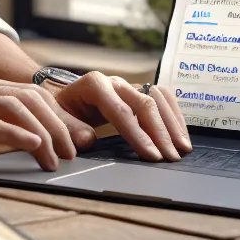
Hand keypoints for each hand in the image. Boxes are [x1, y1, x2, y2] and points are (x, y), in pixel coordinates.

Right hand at [0, 73, 83, 170]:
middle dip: (60, 123)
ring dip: (45, 133)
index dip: (58, 113)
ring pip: (17, 107)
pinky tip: (33, 147)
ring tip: (57, 158)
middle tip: (76, 149)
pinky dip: (17, 134)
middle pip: (31, 96)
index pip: (29, 91)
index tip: (76, 134)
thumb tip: (15, 135)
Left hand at [50, 71, 192, 162]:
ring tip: (182, 149)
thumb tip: (88, 140)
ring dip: (173, 124)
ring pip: (159, 98)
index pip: (122, 111)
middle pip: (145, 103)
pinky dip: (174, 115)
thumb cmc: (59, 110)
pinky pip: (163, 98)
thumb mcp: (57, 119)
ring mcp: (128, 84)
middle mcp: (115, 81)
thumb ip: (69, 129)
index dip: (139, 134)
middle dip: (160, 133)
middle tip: (171, 157)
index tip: (152, 156)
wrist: (61, 96)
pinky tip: (180, 135)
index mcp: (94, 85)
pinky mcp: (138, 91)